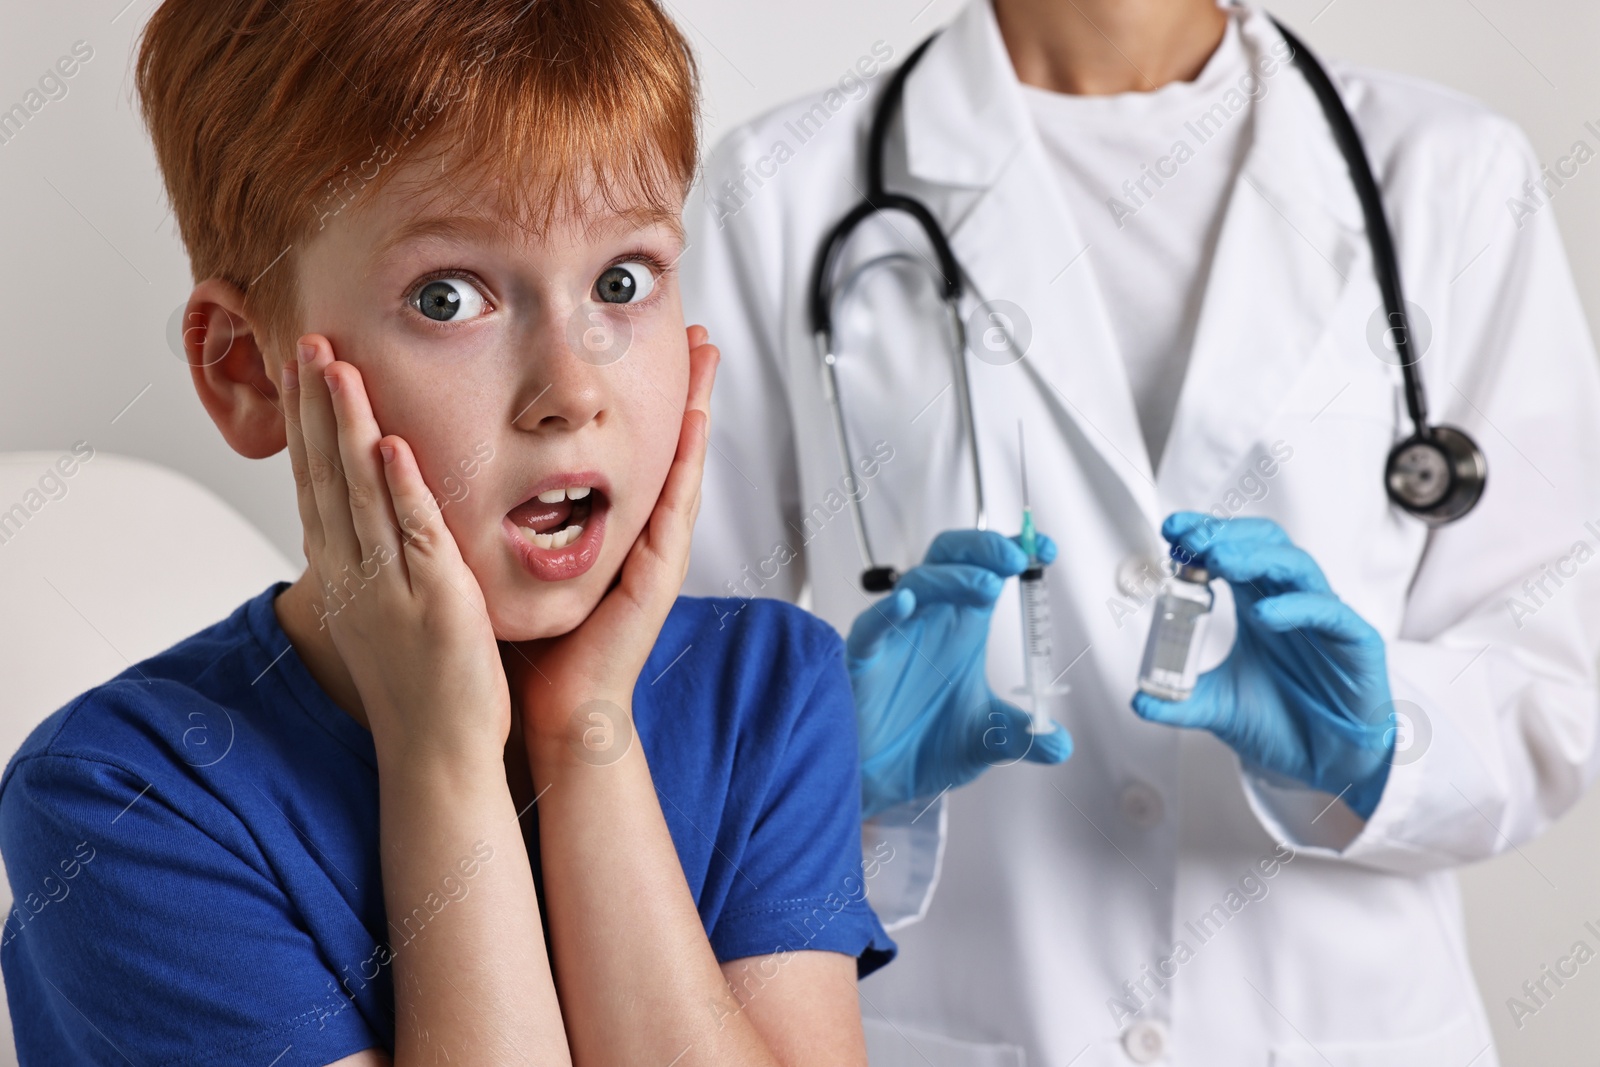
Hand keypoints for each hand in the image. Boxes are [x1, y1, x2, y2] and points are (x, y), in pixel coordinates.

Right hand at [284, 335, 509, 767]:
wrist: (438, 756)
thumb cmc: (423, 686)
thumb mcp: (386, 613)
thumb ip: (382, 561)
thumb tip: (377, 520)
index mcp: (345, 574)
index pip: (317, 483)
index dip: (309, 424)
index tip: (304, 369)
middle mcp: (355, 574)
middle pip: (325, 475)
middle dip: (316, 407)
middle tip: (308, 342)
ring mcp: (388, 587)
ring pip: (359, 493)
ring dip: (346, 427)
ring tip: (337, 367)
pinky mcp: (433, 601)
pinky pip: (411, 535)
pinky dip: (398, 489)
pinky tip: (388, 445)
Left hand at [507, 326, 718, 746]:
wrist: (557, 713)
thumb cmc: (533, 649)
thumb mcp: (517, 565)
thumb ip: (507, 523)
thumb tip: (464, 474)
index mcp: (606, 532)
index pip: (626, 453)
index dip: (638, 401)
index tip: (640, 344)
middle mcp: (638, 536)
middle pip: (666, 446)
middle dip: (682, 389)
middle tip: (695, 332)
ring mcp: (655, 554)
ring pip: (681, 464)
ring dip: (698, 408)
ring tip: (708, 357)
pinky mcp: (658, 575)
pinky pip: (676, 506)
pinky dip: (689, 461)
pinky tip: (696, 422)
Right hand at [850, 529, 1072, 818]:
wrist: (885, 782)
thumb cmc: (928, 744)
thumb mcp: (989, 740)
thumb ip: (1024, 735)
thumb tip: (1061, 745)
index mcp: (964, 626)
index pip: (987, 570)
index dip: (1012, 551)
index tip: (1046, 549)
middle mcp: (931, 621)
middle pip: (950, 558)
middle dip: (982, 548)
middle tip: (1015, 558)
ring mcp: (896, 636)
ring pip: (917, 583)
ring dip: (953, 577)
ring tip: (988, 586)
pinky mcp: (864, 659)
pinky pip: (872, 626)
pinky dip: (888, 611)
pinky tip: (907, 603)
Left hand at [1131, 512, 1395, 817]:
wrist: (1331, 765)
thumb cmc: (1286, 724)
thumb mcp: (1220, 709)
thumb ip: (1180, 702)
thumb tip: (1138, 700)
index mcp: (1258, 605)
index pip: (1233, 552)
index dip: (1205, 536)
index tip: (1171, 531)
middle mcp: (1291, 602)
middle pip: (1264, 546)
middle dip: (1226, 536)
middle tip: (1191, 538)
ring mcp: (1324, 619)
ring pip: (1297, 567)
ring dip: (1257, 557)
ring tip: (1220, 560)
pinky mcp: (1356, 642)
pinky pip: (1329, 613)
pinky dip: (1297, 607)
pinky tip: (1264, 613)